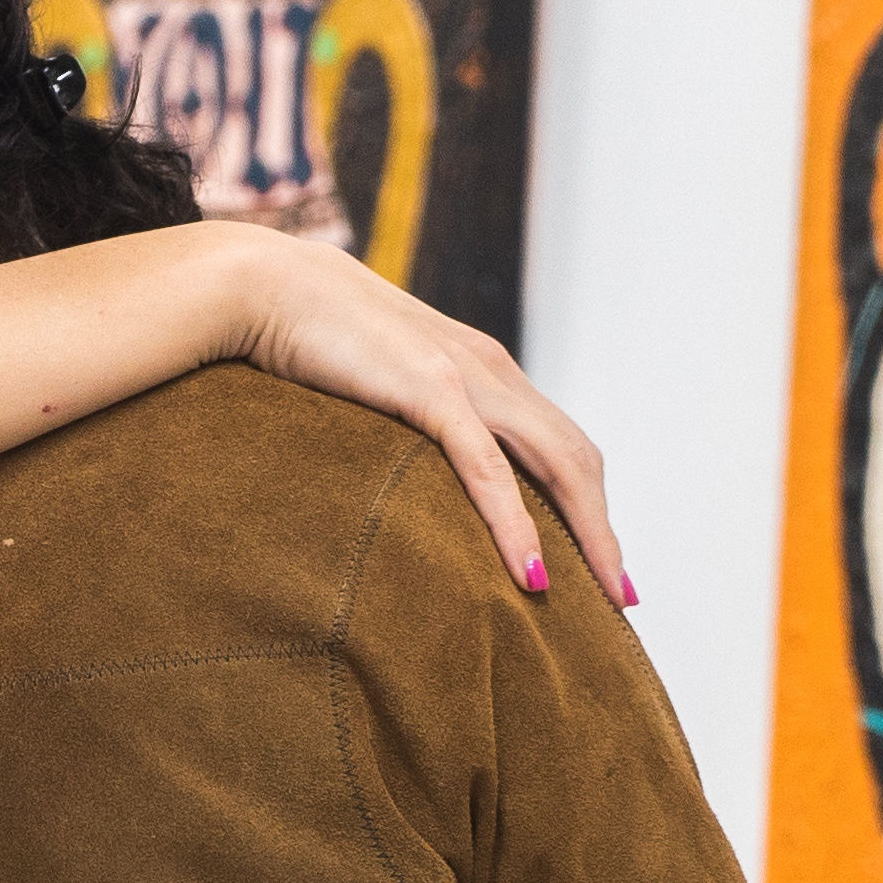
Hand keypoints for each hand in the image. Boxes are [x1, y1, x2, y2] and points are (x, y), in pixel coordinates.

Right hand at [223, 229, 630, 604]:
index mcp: (481, 367)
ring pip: (556, 463)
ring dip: (589, 534)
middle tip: (621, 598)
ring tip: (605, 596)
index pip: (558, 440)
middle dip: (603, 530)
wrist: (261, 283)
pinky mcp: (428, 390)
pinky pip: (486, 469)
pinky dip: (516, 524)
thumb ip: (404, 408)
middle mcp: (490, 369)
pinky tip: (531, 573)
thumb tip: (405, 464)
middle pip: (575, 457)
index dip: (587, 501)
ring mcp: (464, 377)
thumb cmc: (305, 332)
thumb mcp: (375, 375)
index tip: (598, 561)